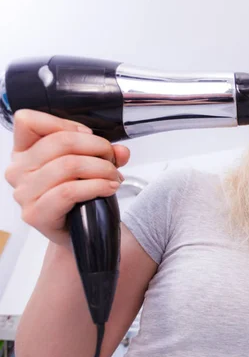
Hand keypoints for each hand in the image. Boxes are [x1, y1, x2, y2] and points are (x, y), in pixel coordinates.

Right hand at [4, 109, 130, 247]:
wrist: (81, 234)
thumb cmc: (81, 198)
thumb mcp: (90, 166)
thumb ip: (105, 153)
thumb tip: (122, 151)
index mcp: (24, 152)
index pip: (29, 121)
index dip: (66, 124)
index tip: (88, 137)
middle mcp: (18, 170)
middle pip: (60, 141)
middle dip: (97, 147)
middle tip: (113, 160)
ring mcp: (24, 193)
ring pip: (68, 165)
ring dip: (101, 168)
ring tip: (114, 177)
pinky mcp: (36, 214)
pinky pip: (69, 191)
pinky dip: (97, 186)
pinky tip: (109, 188)